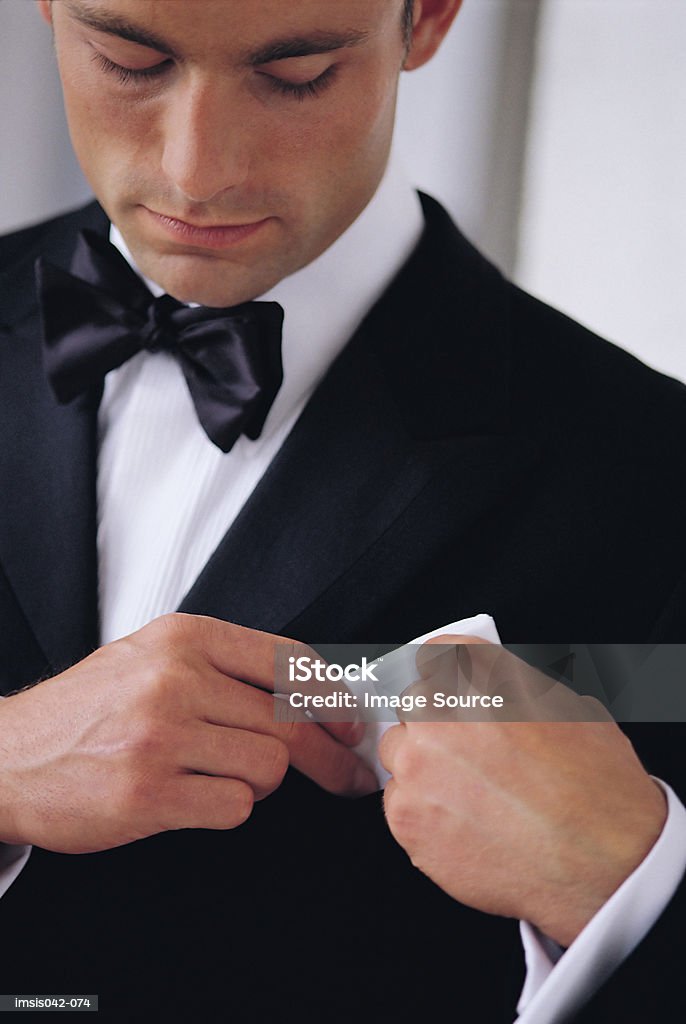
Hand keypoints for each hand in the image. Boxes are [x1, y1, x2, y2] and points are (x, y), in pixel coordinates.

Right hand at [0, 614, 375, 853]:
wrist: (9, 756)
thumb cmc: (88, 710)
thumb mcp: (153, 659)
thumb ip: (225, 668)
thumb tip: (313, 694)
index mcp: (183, 637)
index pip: (287, 660)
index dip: (333, 695)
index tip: (351, 721)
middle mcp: (174, 678)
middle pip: (289, 720)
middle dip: (327, 756)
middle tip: (345, 773)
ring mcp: (160, 735)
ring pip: (268, 767)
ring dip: (256, 781)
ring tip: (215, 774)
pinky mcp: (148, 793)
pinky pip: (235, 807)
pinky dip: (227, 808)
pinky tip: (193, 796)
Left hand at [379, 636, 666, 946]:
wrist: (603, 861)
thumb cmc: (596, 785)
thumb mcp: (566, 707)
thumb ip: (512, 691)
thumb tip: (494, 696)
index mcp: (477, 674)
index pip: (436, 655)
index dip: (446, 676)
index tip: (450, 691)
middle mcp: (438, 712)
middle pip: (413, 705)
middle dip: (435, 726)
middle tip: (471, 755)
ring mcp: (416, 765)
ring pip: (399, 756)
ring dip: (425, 769)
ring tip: (473, 796)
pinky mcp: (407, 818)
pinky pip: (399, 804)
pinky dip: (425, 814)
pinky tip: (467, 827)